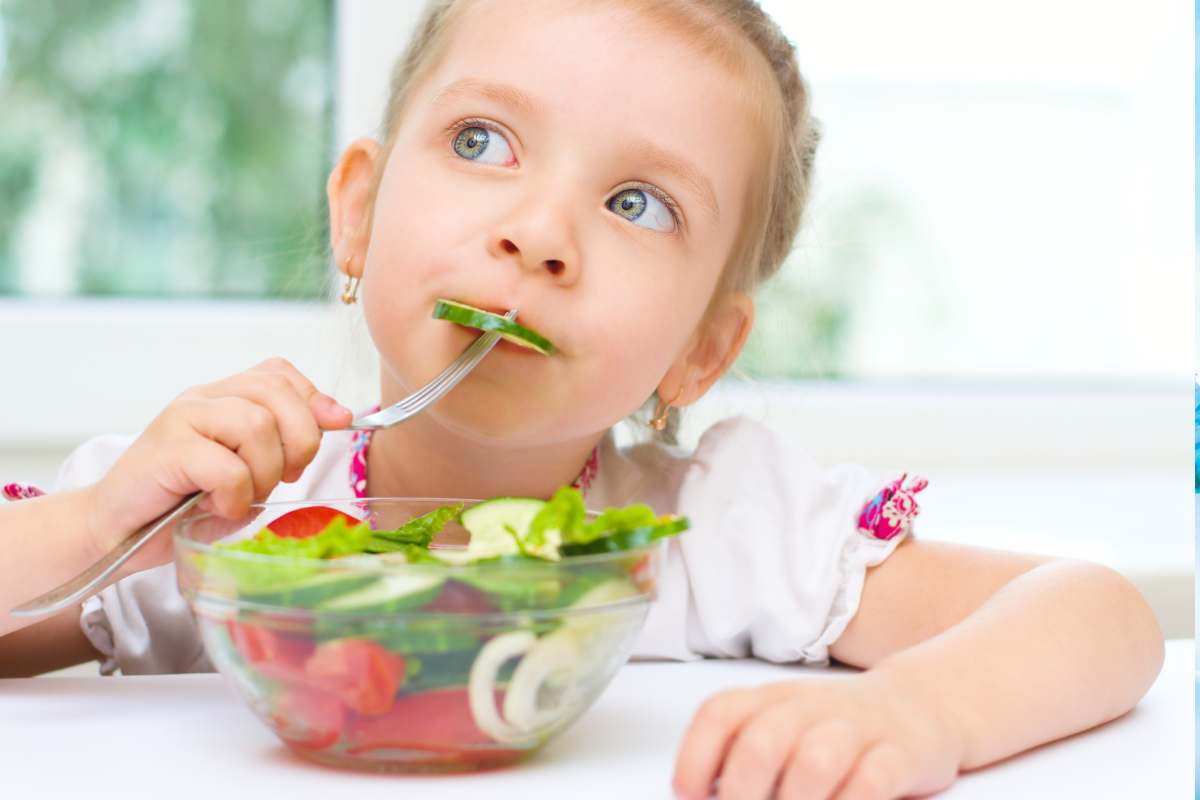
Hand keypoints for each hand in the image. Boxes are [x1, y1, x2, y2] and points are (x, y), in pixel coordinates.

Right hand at [83, 357, 351, 574]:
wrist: (116, 530)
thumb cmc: (186, 502)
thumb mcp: (247, 470)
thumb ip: (286, 441)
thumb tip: (341, 416)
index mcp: (224, 396)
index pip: (280, 373)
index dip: (313, 402)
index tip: (329, 433)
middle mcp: (203, 398)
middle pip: (276, 393)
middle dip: (300, 440)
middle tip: (286, 477)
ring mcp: (182, 419)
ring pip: (256, 425)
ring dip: (264, 473)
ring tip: (243, 495)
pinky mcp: (166, 450)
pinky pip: (226, 466)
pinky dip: (236, 495)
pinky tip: (220, 507)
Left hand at [672, 668, 963, 799]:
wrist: (916, 705)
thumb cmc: (833, 729)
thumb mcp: (784, 727)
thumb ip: (742, 755)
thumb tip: (699, 796)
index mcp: (771, 700)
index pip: (721, 713)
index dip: (695, 756)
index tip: (689, 795)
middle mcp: (808, 709)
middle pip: (762, 741)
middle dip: (741, 792)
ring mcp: (855, 730)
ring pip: (815, 760)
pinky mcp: (898, 755)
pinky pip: (871, 782)